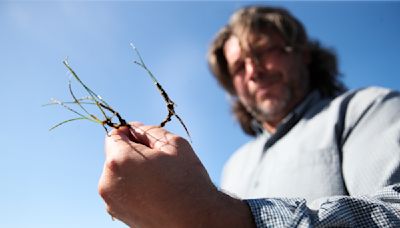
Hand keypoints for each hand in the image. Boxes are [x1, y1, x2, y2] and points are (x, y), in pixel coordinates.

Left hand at [98, 122, 254, 226]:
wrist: (196, 219)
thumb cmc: (187, 181)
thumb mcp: (173, 144)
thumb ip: (149, 131)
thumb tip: (134, 128)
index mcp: (119, 160)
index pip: (114, 135)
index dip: (130, 133)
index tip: (145, 139)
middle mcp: (108, 181)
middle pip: (115, 155)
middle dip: (132, 153)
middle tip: (158, 161)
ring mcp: (111, 201)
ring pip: (118, 174)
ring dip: (132, 171)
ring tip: (158, 179)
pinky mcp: (118, 214)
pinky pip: (121, 191)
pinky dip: (133, 187)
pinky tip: (155, 192)